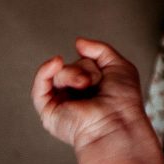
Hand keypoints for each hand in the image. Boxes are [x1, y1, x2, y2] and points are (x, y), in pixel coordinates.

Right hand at [31, 38, 146, 151]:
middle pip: (71, 66)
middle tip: (97, 83)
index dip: (94, 64)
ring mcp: (62, 103)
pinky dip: (45, 71)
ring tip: (86, 85)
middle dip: (86, 69)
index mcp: (93, 89)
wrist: (116, 121)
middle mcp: (77, 96)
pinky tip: (55, 62)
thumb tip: (78, 42)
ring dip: (74, 74)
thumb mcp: (119, 66)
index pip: (84, 63)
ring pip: (59, 73)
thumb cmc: (124, 101)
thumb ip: (100, 50)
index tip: (107, 75)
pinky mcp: (49, 112)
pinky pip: (39, 86)